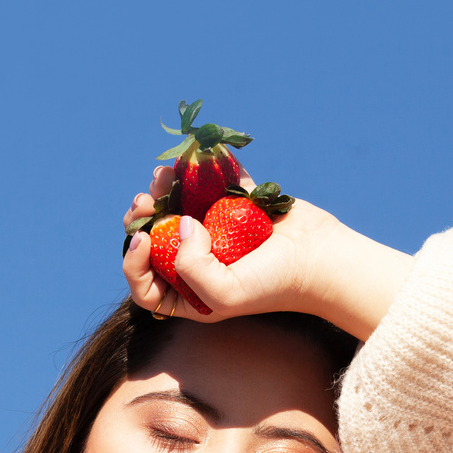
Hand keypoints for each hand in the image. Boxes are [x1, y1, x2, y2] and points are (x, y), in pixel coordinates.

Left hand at [121, 165, 414, 339]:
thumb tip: (181, 222)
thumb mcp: (222, 294)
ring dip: (164, 189)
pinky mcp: (237, 205)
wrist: (320, 258)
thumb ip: (189, 267)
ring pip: (179, 207)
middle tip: (143, 201)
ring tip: (161, 176)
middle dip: (143, 218)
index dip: (133, 262)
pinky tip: (193, 158)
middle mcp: (199, 264)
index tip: (143, 238)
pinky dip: (202, 168)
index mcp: (190, 295)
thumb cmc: (272, 285)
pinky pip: (213, 182)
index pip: (146, 284)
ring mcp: (218, 232)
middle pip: (157, 240)